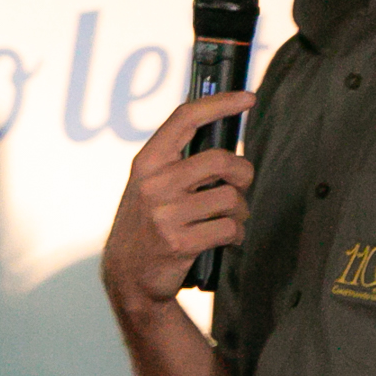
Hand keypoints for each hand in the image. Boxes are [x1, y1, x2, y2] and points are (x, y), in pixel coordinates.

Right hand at [101, 91, 258, 316]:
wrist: (127, 277)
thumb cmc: (146, 224)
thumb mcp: (149, 185)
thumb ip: (177, 161)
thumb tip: (220, 133)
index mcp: (147, 162)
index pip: (186, 118)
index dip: (221, 103)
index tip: (248, 98)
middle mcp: (154, 183)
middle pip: (221, 160)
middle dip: (243, 173)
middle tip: (241, 184)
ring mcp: (166, 214)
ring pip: (230, 198)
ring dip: (240, 210)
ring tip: (228, 218)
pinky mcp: (180, 243)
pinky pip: (229, 228)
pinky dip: (236, 234)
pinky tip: (226, 239)